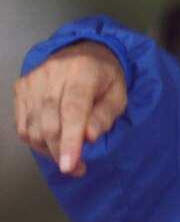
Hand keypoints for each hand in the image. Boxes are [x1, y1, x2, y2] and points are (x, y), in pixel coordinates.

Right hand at [13, 41, 126, 176]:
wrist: (84, 52)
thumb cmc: (104, 78)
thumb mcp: (118, 95)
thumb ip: (105, 116)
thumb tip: (89, 137)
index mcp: (83, 71)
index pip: (73, 110)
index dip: (70, 141)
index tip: (69, 166)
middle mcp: (53, 73)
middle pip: (50, 122)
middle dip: (61, 152)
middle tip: (76, 168)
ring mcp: (33, 80)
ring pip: (33, 128)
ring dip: (49, 150)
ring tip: (68, 157)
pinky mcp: (20, 88)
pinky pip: (22, 125)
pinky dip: (36, 141)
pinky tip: (52, 144)